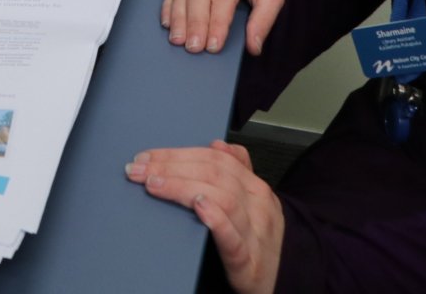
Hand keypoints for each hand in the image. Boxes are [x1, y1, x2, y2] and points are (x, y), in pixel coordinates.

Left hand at [127, 141, 281, 293]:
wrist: (288, 279)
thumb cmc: (262, 239)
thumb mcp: (254, 201)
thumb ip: (238, 171)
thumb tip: (216, 145)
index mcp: (254, 187)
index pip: (214, 159)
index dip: (177, 154)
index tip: (146, 157)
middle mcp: (256, 204)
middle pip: (213, 173)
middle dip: (171, 167)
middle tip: (138, 170)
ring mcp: (254, 231)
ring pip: (221, 198)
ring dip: (183, 187)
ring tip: (154, 184)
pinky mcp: (247, 259)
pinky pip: (232, 236)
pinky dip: (215, 218)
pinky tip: (197, 206)